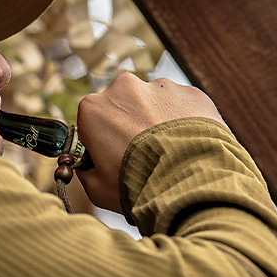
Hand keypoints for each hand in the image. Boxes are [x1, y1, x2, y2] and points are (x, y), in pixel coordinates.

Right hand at [75, 73, 222, 210]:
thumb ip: (86, 172)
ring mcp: (160, 87)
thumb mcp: (97, 189)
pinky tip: (188, 146)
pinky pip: (183, 106)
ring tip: (170, 152)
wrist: (188, 185)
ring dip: (158, 121)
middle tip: (144, 154)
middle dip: (131, 124)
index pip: (92, 121)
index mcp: (93, 108)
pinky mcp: (191, 93)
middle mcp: (124, 88)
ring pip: (155, 102)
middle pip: (124, 105)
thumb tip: (87, 168)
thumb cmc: (138, 187)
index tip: (113, 156)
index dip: (102, 140)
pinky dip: (185, 122)